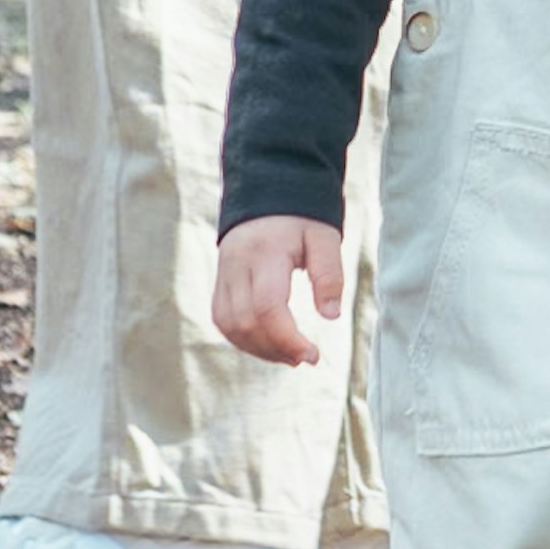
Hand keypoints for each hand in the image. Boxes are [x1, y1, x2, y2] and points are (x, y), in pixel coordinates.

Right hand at [212, 216, 344, 366]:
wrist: (268, 190)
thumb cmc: (301, 217)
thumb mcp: (324, 237)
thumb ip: (329, 274)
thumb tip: (330, 315)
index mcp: (265, 252)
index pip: (267, 306)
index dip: (287, 338)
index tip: (312, 355)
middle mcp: (237, 264)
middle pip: (245, 321)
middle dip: (275, 349)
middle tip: (305, 358)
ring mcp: (223, 272)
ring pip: (229, 325)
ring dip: (259, 348)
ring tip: (290, 355)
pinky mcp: (220, 281)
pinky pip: (223, 319)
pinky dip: (244, 339)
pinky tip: (269, 344)